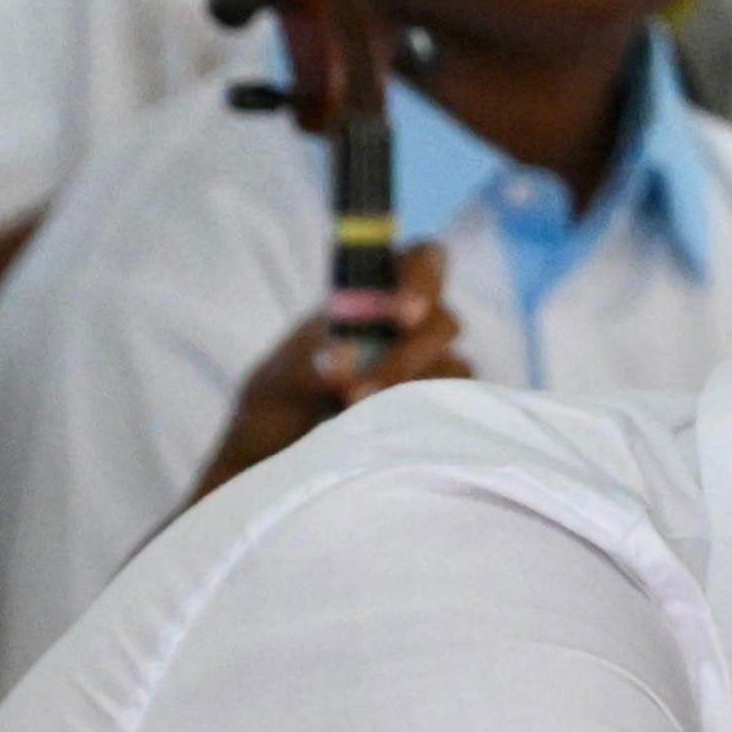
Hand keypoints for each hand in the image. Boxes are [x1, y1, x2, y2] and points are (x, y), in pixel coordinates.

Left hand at [196, 243, 465, 494]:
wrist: (279, 470)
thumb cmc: (276, 412)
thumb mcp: (272, 383)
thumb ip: (304, 364)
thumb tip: (345, 356)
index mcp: (372, 300)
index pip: (419, 262)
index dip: (422, 276)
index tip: (403, 311)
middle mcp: (409, 332)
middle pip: (442, 321)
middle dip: (405, 354)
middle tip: (357, 392)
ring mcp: (431, 373)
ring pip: (454, 367)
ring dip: (409, 390)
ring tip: (354, 419)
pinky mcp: (444, 414)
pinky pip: (458, 407)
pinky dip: (427, 416)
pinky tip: (390, 435)